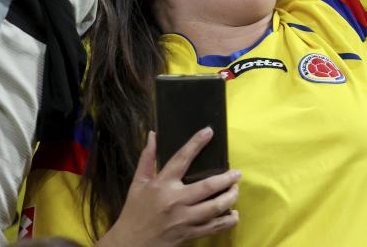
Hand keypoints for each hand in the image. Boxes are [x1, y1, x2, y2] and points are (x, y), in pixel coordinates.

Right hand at [101, 129, 240, 246]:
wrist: (129, 243)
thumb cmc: (134, 212)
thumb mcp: (137, 184)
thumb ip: (147, 159)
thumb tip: (153, 136)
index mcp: (162, 185)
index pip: (181, 159)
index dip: (195, 144)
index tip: (209, 132)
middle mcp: (175, 200)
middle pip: (208, 187)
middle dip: (227, 179)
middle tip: (237, 174)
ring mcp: (183, 219)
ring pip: (215, 207)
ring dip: (230, 197)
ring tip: (235, 190)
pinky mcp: (189, 234)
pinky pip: (214, 227)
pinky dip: (228, 221)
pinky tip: (234, 214)